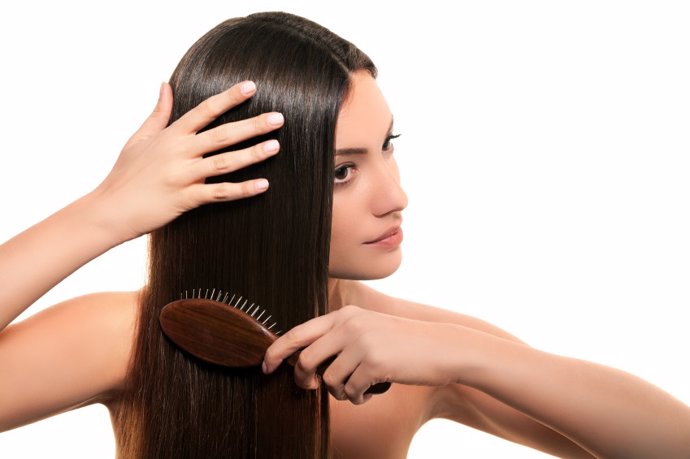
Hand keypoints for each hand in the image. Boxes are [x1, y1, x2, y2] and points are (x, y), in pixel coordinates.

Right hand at [91, 81, 283, 240]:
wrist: (110, 209)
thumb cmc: (125, 174)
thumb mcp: (139, 138)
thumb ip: (158, 113)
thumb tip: (165, 85)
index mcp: (170, 135)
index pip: (204, 110)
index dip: (228, 97)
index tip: (251, 86)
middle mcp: (179, 152)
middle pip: (222, 135)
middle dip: (252, 125)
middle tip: (278, 118)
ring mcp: (183, 176)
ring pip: (224, 163)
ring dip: (252, 154)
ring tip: (275, 146)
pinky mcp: (185, 199)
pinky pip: (219, 193)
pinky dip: (242, 190)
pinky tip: (263, 185)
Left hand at [262, 305, 464, 404]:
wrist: (442, 347)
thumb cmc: (404, 344)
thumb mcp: (370, 329)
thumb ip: (340, 338)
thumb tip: (306, 364)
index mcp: (346, 315)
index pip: (299, 332)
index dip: (277, 350)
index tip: (266, 365)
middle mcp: (349, 325)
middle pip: (306, 360)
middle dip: (304, 380)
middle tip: (313, 387)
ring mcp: (361, 343)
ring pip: (328, 381)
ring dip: (340, 392)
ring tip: (358, 387)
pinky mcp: (373, 363)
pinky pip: (350, 391)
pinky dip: (358, 398)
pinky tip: (372, 391)